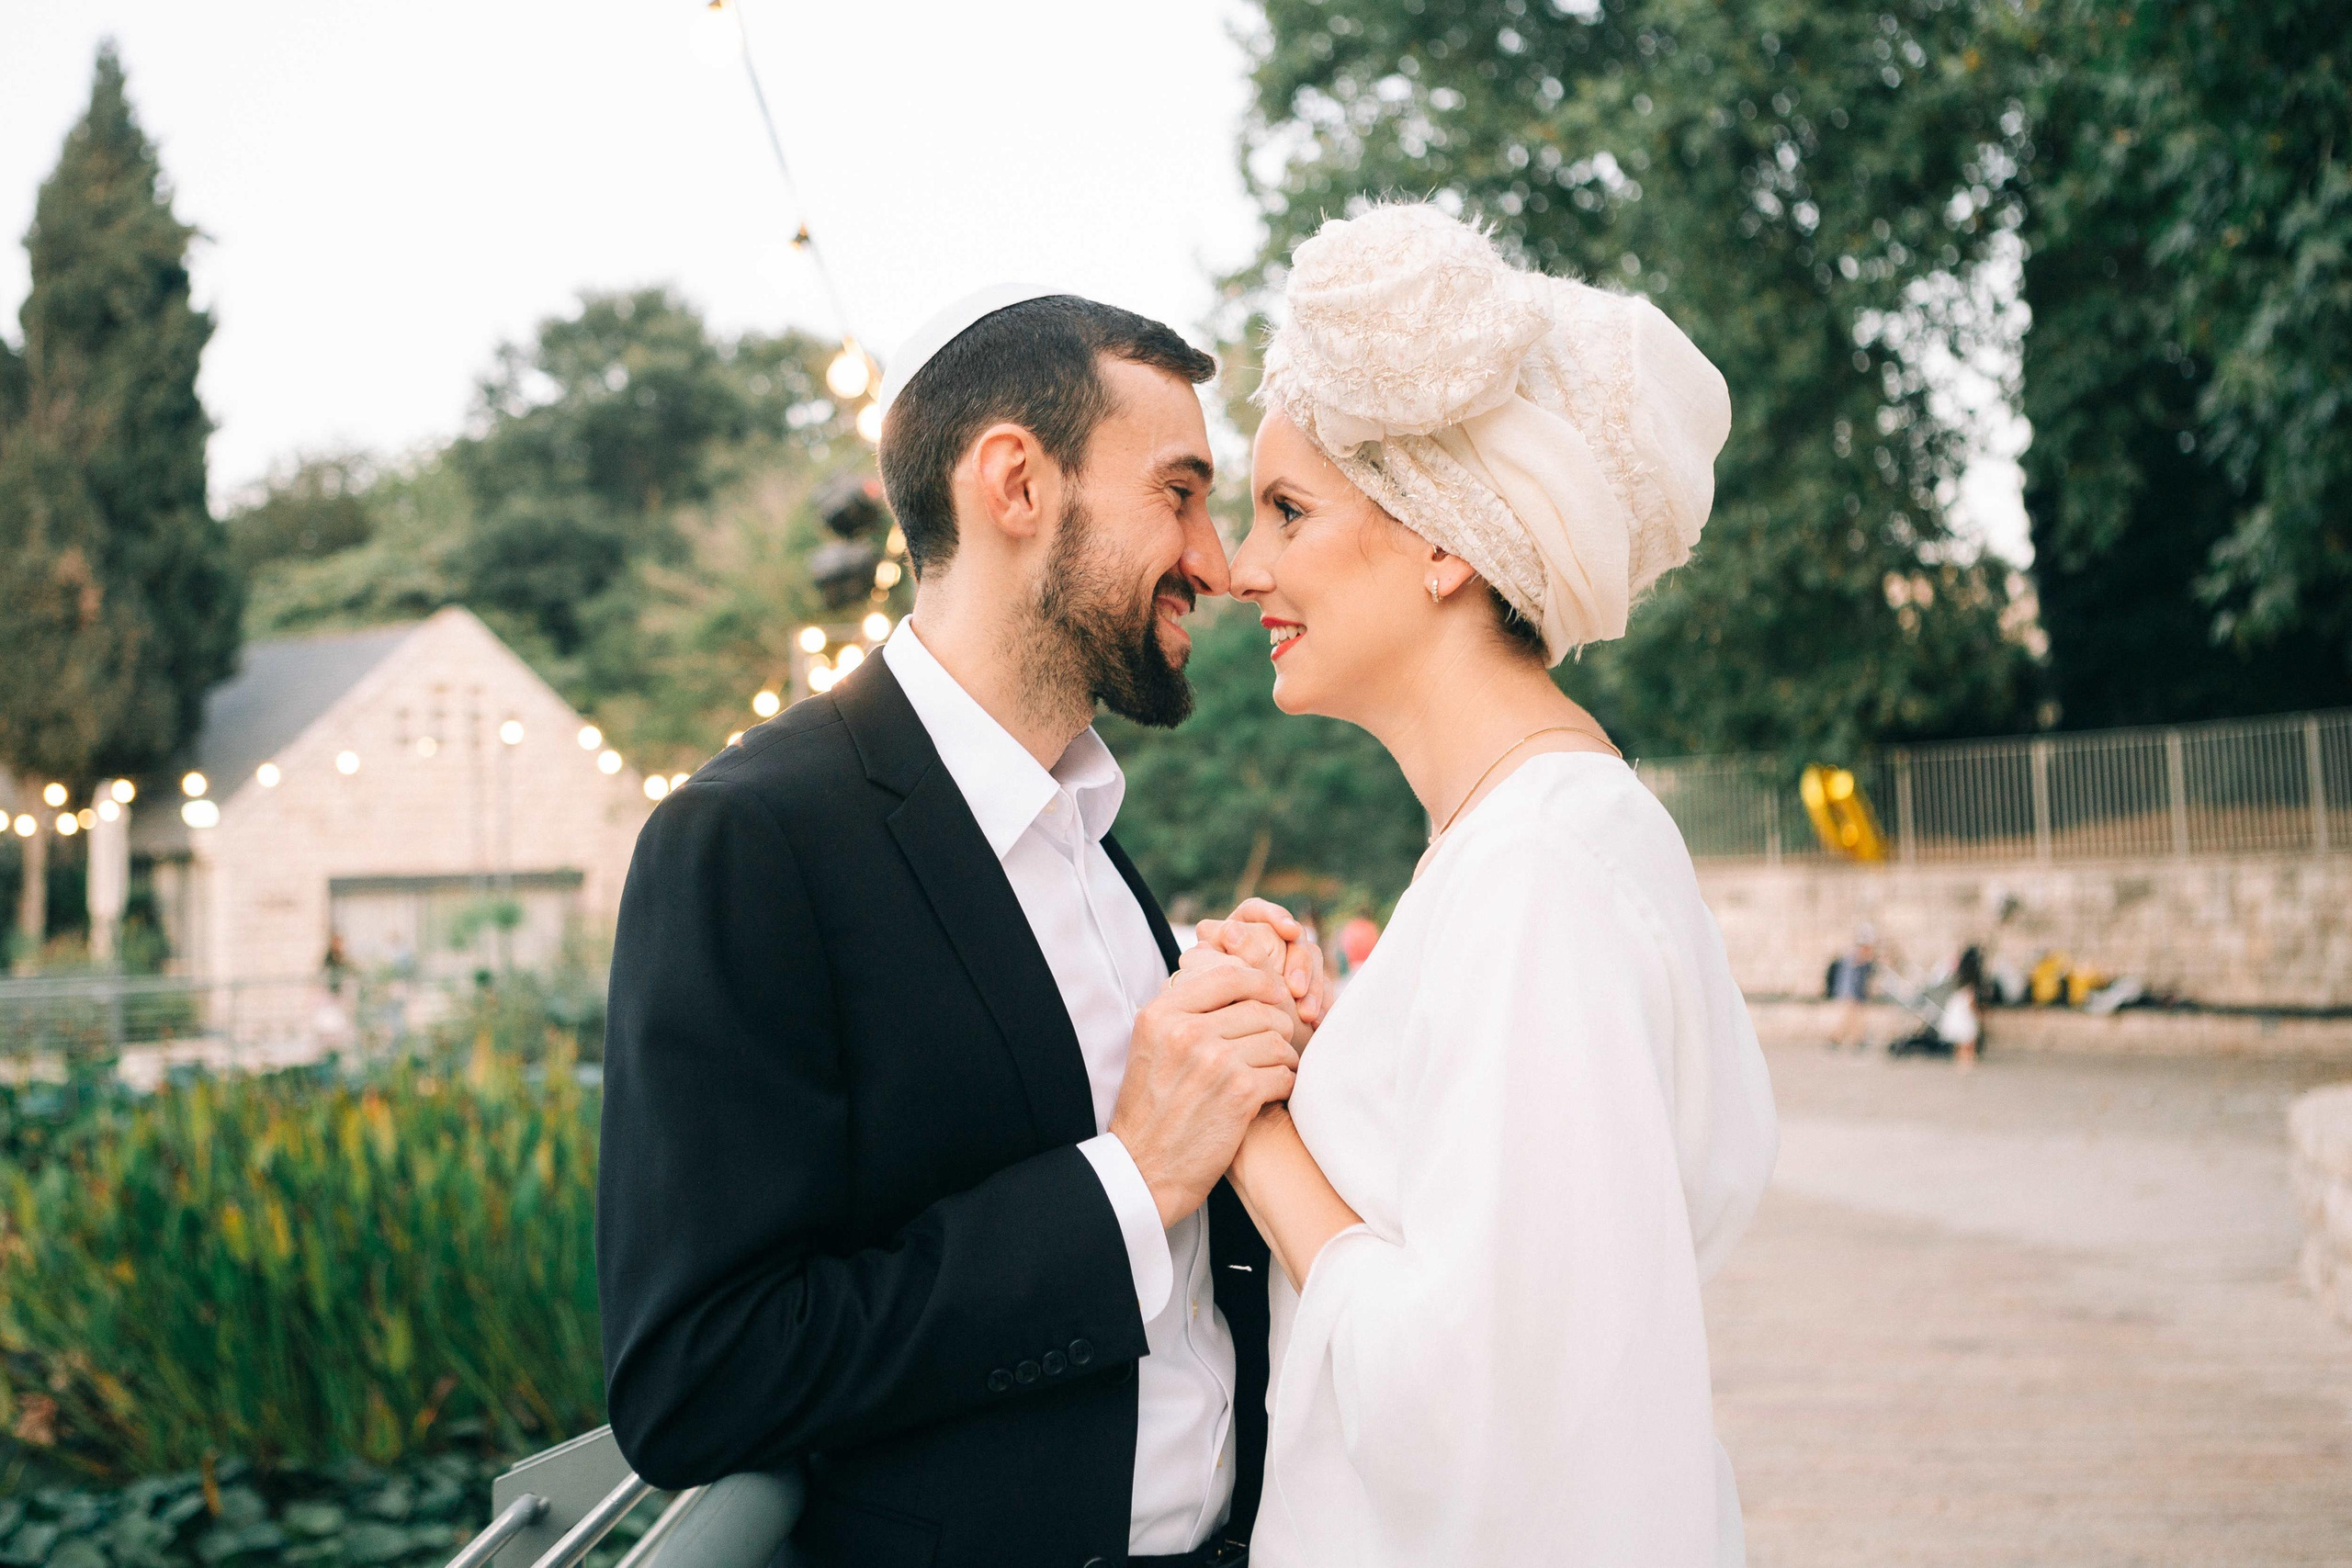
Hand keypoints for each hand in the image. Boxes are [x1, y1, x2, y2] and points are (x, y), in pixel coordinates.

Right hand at [1109, 964, 1300, 1228]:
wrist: (1144, 1169)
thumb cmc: (1152, 1109)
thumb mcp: (1151, 1046)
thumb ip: (1185, 1011)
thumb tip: (1233, 978)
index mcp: (1162, 1014)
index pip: (1228, 976)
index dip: (1260, 982)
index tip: (1272, 996)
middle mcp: (1187, 1031)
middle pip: (1261, 1008)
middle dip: (1276, 1027)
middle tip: (1273, 1046)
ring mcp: (1215, 1061)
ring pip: (1278, 1040)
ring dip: (1283, 1058)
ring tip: (1273, 1071)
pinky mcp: (1239, 1093)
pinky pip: (1284, 1073)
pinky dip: (1285, 1084)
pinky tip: (1271, 1094)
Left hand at [1193, 898, 1329, 1040]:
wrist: (1231, 1050)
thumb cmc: (1222, 1011)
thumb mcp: (1230, 984)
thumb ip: (1233, 956)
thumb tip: (1229, 929)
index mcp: (1236, 931)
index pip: (1257, 910)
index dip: (1275, 915)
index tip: (1289, 931)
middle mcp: (1263, 940)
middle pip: (1291, 937)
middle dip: (1299, 963)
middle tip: (1295, 990)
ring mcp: (1286, 960)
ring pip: (1310, 958)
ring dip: (1313, 986)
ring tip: (1307, 1015)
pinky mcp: (1304, 981)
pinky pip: (1320, 984)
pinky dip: (1321, 1001)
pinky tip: (1317, 1021)